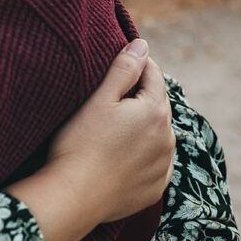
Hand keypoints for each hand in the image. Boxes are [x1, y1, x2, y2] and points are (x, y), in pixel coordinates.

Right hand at [7, 39, 174, 240]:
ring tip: (118, 122)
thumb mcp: (99, 99)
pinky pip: (156, 160)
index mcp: (154, 111)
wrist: (74, 196)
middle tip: (116, 91)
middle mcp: (167, 138)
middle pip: (159, 103)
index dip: (138, 63)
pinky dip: (144, 152)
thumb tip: (142, 44)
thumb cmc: (80, 143)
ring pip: (159, 132)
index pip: (153, 75)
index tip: (122, 60)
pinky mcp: (155, 187)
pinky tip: (123, 152)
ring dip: (145, 123)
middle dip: (142, 93)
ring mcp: (163, 165)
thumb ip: (124, 69)